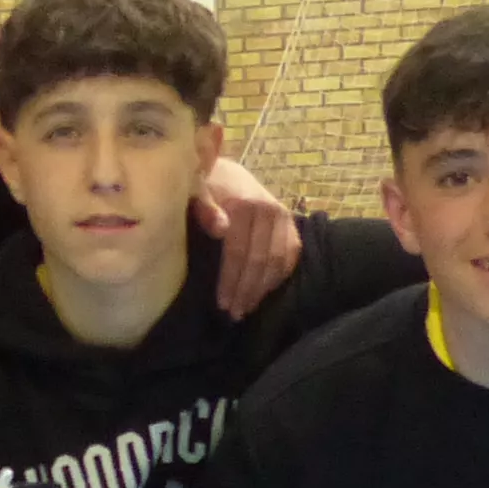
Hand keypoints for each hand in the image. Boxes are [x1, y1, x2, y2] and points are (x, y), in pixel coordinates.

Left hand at [197, 159, 300, 319]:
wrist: (227, 173)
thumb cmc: (206, 187)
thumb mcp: (197, 192)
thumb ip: (205, 208)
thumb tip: (221, 229)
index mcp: (244, 204)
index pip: (238, 251)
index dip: (231, 279)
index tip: (222, 304)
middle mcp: (269, 210)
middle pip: (259, 260)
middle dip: (246, 290)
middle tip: (235, 314)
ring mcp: (283, 216)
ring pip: (277, 260)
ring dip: (263, 288)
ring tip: (248, 308)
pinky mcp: (290, 222)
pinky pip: (291, 253)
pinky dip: (280, 274)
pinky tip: (268, 291)